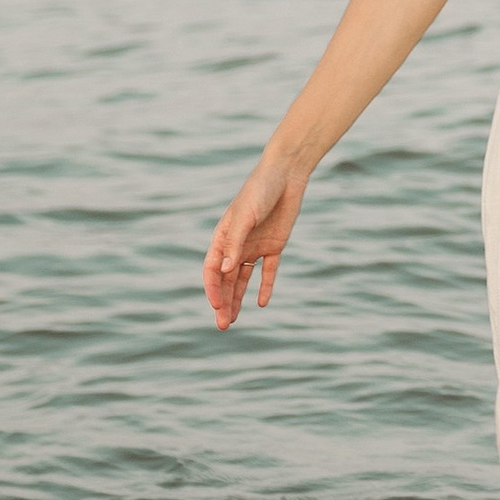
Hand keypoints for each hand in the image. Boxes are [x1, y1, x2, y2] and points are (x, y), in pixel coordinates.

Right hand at [203, 156, 308, 325]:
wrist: (287, 175)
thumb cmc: (260, 190)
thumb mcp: (246, 216)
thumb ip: (235, 243)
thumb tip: (224, 270)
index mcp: (223, 236)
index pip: (212, 269)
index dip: (213, 288)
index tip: (217, 305)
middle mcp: (236, 244)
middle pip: (225, 279)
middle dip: (223, 301)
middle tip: (223, 325)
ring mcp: (255, 246)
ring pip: (242, 279)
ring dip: (238, 299)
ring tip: (233, 320)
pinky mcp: (274, 246)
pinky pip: (268, 271)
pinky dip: (265, 286)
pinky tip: (262, 303)